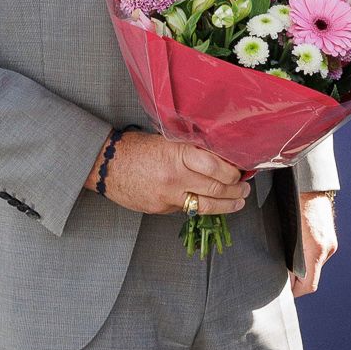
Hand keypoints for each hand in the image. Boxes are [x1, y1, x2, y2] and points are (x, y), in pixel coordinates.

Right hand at [96, 131, 248, 216]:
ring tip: (238, 201)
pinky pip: (188, 209)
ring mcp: (168, 196)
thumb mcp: (166, 140)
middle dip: (236, 190)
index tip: (240, 170)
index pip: (215, 167)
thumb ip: (190, 148)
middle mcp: (175, 177)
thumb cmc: (135, 148)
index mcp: (177, 154)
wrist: (105, 165)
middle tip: (244, 188)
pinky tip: (213, 205)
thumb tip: (219, 156)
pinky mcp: (161, 208)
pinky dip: (203, 207)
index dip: (233, 172)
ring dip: (227, 204)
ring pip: (206, 205)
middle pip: (215, 188)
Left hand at [291, 190, 337, 297]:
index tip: (284, 294)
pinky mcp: (329, 238)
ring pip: (314, 265)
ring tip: (285, 263)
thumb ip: (286, 255)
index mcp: (315, 250)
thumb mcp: (285, 233)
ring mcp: (330, 243)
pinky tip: (295, 251)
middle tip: (280, 280)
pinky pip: (318, 255)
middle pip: (312, 277)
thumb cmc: (291, 207)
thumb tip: (282, 273)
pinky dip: (307, 257)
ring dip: (302, 268)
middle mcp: (326, 249)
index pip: (309, 286)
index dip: (295, 293)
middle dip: (297, 281)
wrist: (308, 186)